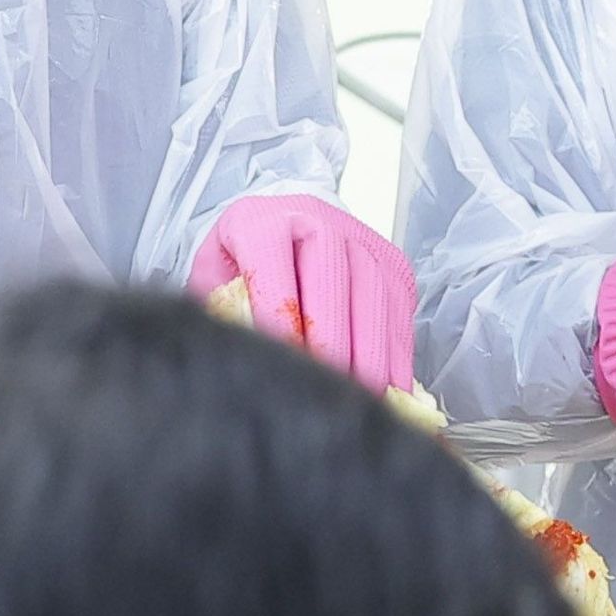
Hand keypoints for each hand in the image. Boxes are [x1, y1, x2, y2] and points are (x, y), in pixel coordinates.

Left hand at [193, 194, 418, 392]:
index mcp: (264, 222)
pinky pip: (401, 308)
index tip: (286, 363)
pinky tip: (391, 386)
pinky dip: (398, 352)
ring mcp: (361, 240)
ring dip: (372, 352)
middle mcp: (318, 223)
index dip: (282, 319)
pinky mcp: (391, 262)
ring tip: (364, 396)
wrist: (284, 218)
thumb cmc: (244, 256)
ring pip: (376, 296)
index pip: (275, 270)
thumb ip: (221, 309)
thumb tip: (235, 359)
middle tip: (328, 389)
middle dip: (332, 341)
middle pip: (333, 282)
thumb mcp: (215, 274)